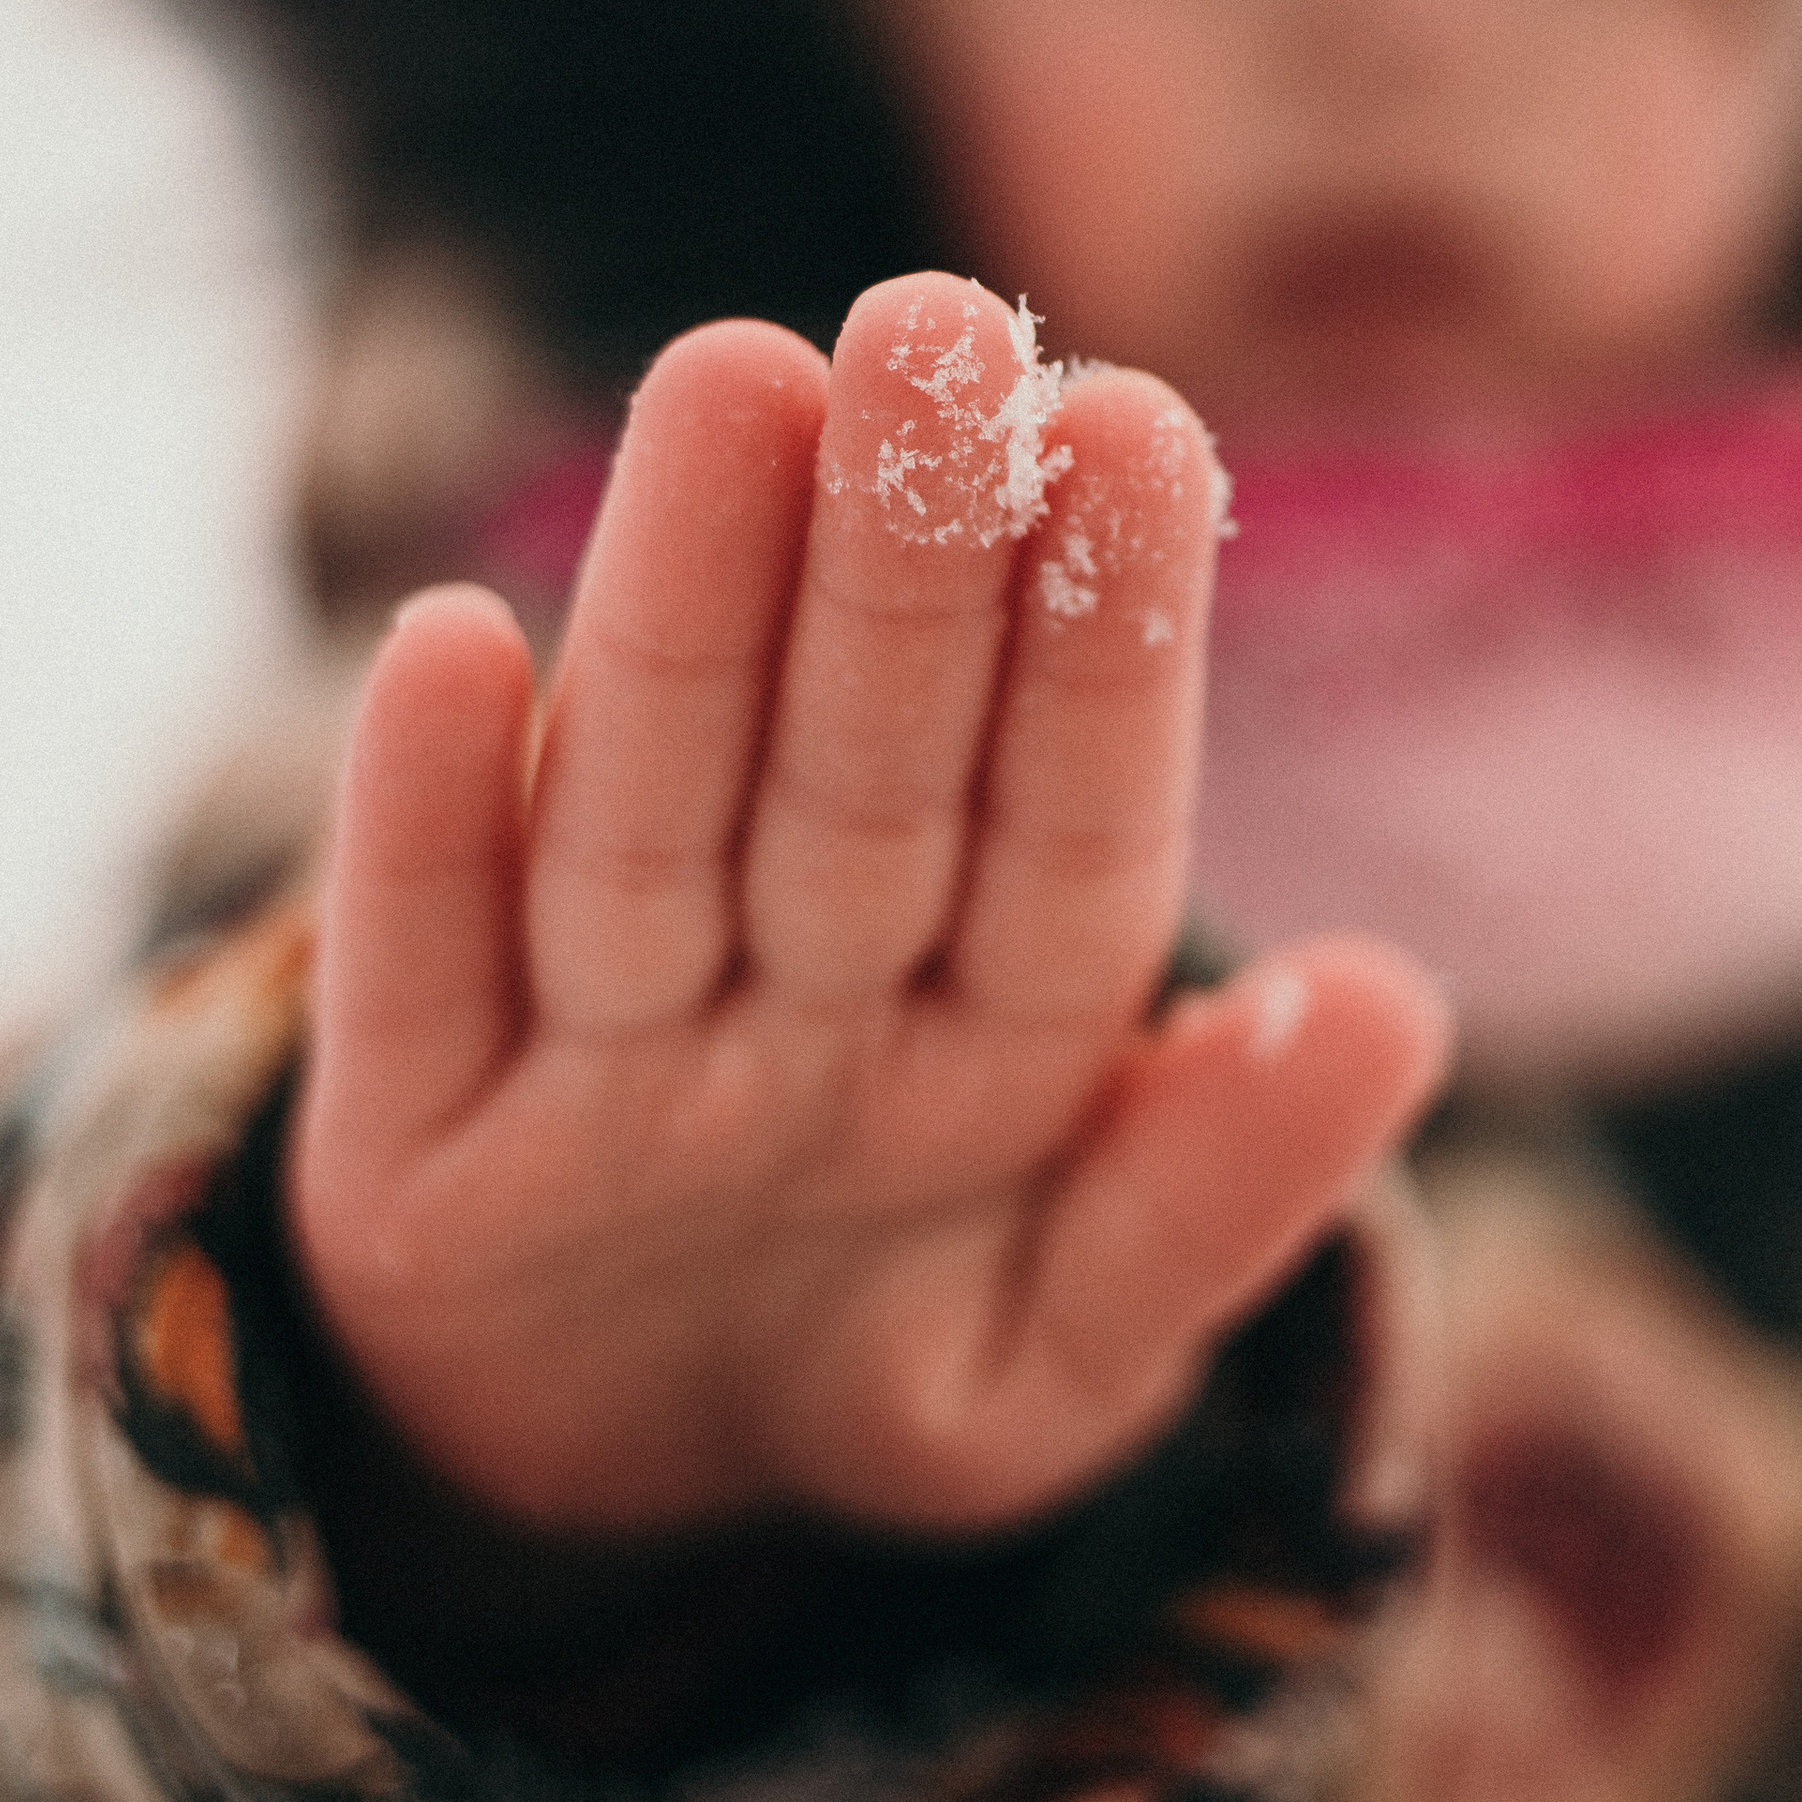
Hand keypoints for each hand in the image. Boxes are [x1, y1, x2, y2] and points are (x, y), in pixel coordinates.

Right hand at [289, 275, 1448, 1538]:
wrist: (620, 1482)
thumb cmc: (885, 1356)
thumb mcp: (1072, 1352)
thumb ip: (1216, 1194)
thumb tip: (1392, 1000)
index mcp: (991, 1021)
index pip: (1063, 819)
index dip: (1096, 629)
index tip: (1135, 422)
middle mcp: (798, 990)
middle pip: (853, 767)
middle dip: (897, 551)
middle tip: (936, 319)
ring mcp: (598, 1054)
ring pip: (647, 819)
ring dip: (680, 611)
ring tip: (730, 378)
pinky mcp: (409, 1138)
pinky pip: (425, 974)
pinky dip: (425, 827)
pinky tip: (451, 647)